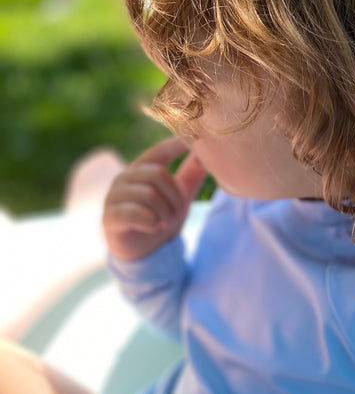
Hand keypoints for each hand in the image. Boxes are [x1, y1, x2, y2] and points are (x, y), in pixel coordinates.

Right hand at [102, 137, 206, 260]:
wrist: (145, 253)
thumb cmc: (160, 219)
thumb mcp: (180, 196)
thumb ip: (192, 174)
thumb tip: (206, 152)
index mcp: (141, 171)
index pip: (158, 152)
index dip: (173, 145)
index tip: (191, 140)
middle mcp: (124, 179)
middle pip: (157, 174)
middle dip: (175, 196)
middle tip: (178, 213)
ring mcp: (114, 197)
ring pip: (148, 194)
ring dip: (165, 212)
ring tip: (166, 224)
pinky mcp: (109, 217)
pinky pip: (134, 212)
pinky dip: (151, 221)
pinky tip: (155, 228)